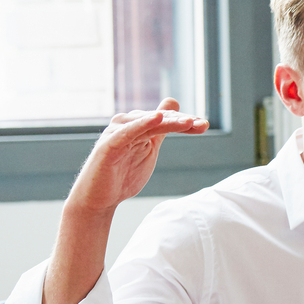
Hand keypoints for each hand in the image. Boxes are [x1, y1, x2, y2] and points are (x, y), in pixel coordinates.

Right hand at [68, 97, 208, 214]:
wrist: (99, 199)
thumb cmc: (123, 174)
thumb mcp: (149, 149)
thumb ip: (161, 128)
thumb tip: (173, 104)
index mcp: (137, 125)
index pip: (165, 119)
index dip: (185, 121)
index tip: (204, 124)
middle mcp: (126, 124)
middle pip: (159, 119)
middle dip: (181, 121)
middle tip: (202, 123)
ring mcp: (117, 133)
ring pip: (148, 124)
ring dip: (169, 121)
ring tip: (188, 122)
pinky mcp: (109, 145)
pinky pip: (128, 132)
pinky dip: (142, 124)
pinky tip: (158, 118)